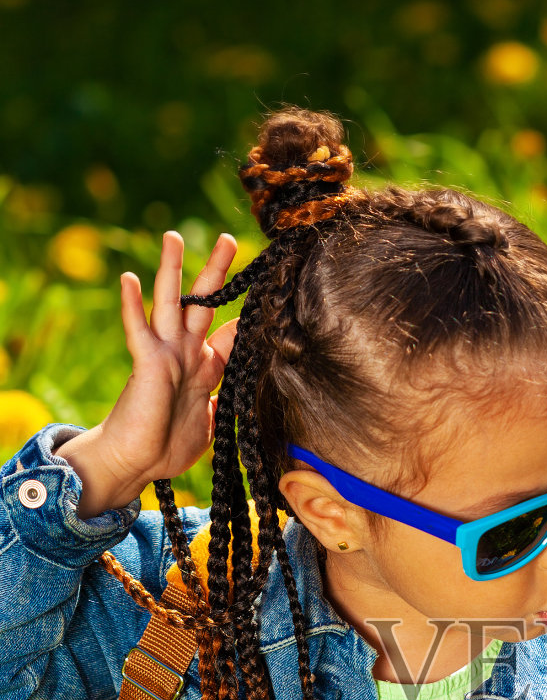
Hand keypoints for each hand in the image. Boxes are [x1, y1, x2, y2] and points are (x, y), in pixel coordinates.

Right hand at [55, 231, 239, 516]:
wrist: (136, 462)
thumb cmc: (168, 446)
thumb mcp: (209, 423)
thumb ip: (222, 403)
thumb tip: (244, 396)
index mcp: (205, 368)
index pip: (229, 333)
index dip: (246, 316)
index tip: (264, 291)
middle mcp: (185, 354)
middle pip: (203, 305)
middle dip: (216, 273)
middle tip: (229, 240)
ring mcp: (164, 355)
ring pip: (170, 304)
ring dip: (171, 270)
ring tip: (172, 237)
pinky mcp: (146, 364)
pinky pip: (139, 331)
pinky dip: (132, 306)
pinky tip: (129, 279)